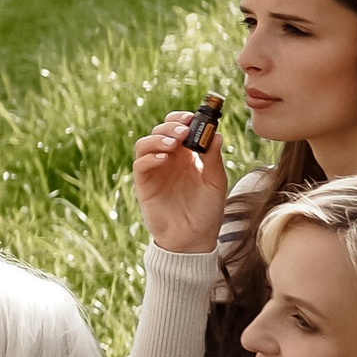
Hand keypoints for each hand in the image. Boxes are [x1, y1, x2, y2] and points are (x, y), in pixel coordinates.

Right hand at [132, 113, 230, 253]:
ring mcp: (155, 171)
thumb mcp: (215, 182)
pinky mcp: (144, 185)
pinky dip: (150, 157)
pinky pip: (140, 165)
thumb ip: (213, 158)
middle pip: (161, 130)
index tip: (194, 116)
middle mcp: (169, 159)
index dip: (183, 118)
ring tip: (173, 142)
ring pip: (146, 143)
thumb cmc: (206, 211)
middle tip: (184, 129)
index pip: (179, 127)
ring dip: (158, 138)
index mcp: (187, 155)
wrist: (193, 239)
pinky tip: (164, 159)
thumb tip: (216, 133)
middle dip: (171, 125)